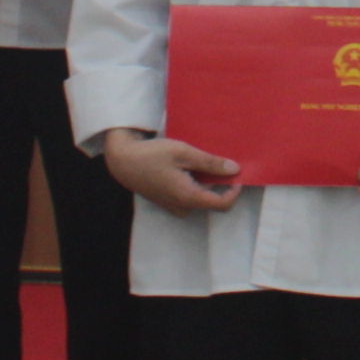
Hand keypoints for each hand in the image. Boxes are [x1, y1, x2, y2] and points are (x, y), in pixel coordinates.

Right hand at [101, 131, 243, 215]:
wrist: (123, 161)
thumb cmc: (153, 155)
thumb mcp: (184, 153)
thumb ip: (210, 163)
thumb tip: (235, 169)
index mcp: (189, 197)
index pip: (223, 204)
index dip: (235, 191)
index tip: (237, 173)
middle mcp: (182, 207)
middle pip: (213, 202)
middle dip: (222, 185)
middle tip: (222, 163)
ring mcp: (174, 206)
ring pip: (201, 198)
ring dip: (208, 183)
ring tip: (204, 161)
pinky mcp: (167, 201)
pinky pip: (190, 196)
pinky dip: (196, 183)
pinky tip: (190, 166)